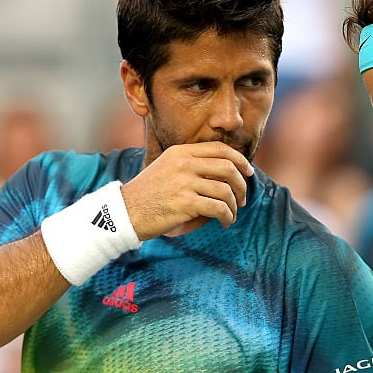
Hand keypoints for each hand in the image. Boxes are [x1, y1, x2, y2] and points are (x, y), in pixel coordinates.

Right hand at [120, 141, 253, 238]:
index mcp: (180, 152)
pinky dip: (227, 216)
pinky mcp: (185, 203)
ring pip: (226, 190)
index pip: (219, 149)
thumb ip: (190, 166)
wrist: (124, 212)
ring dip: (234, 205)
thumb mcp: (167, 169)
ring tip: (231, 214)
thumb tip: (224, 172)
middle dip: (242, 184)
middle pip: (228, 168)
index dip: (239, 160)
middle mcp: (183, 164)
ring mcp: (184, 183)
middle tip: (242, 198)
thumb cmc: (148, 194)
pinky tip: (225, 222)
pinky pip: (219, 208)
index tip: (248, 172)